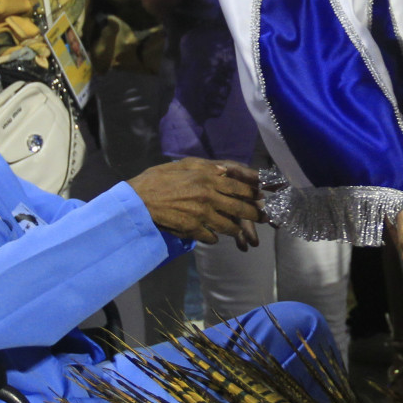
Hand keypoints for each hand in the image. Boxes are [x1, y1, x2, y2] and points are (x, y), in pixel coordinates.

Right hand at [129, 158, 263, 247]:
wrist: (139, 201)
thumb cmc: (158, 179)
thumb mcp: (183, 165)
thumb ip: (205, 167)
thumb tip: (224, 170)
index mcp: (208, 177)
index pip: (238, 186)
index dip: (253, 192)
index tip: (263, 196)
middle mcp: (208, 195)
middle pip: (239, 208)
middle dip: (254, 214)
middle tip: (264, 218)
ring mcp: (202, 214)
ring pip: (228, 226)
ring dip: (235, 229)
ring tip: (240, 231)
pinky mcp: (193, 229)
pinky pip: (211, 237)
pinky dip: (214, 237)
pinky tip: (214, 237)